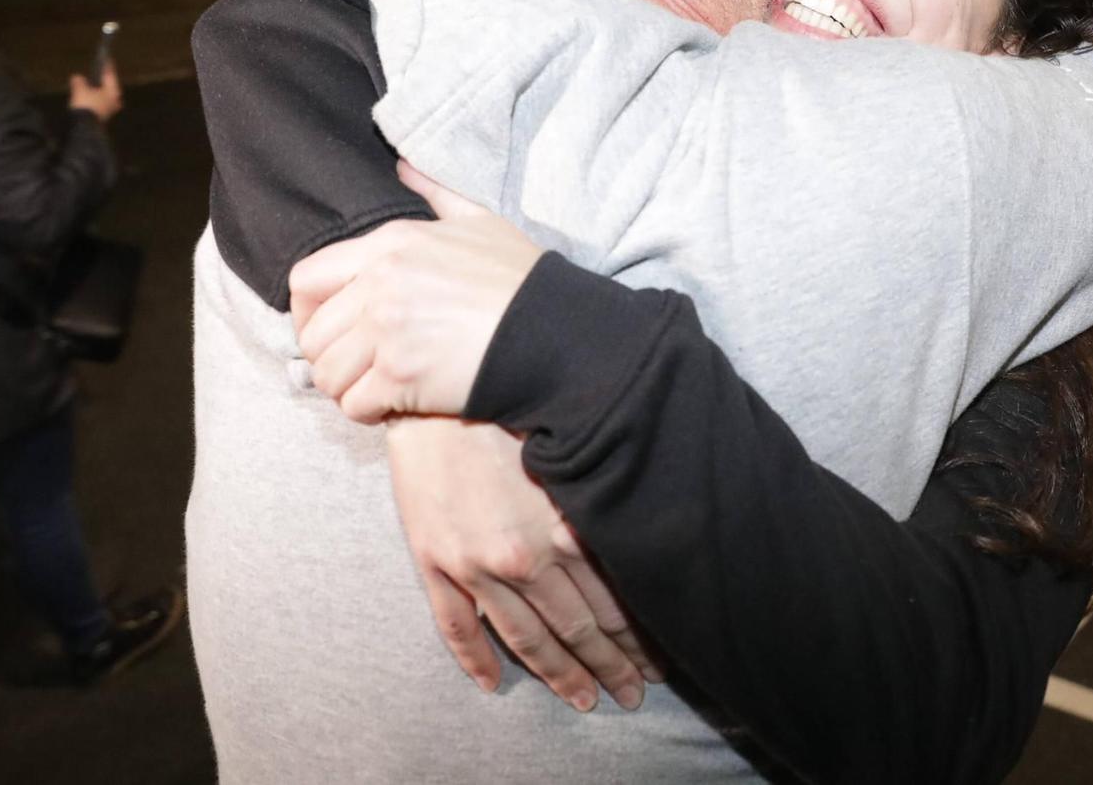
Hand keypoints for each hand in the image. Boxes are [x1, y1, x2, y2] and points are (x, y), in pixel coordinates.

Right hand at [68, 61, 122, 121]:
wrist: (84, 126)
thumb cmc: (86, 104)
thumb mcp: (80, 89)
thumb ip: (79, 81)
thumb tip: (77, 77)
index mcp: (113, 91)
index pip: (110, 74)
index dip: (107, 66)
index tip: (106, 58)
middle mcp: (115, 100)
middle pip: (108, 85)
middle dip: (102, 79)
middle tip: (98, 70)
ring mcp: (110, 109)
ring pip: (104, 95)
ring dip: (97, 89)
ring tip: (89, 82)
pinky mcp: (102, 116)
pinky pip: (99, 102)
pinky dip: (94, 97)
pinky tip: (86, 95)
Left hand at [291, 163, 544, 422]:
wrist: (556, 332)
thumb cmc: (521, 280)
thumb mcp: (480, 221)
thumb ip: (435, 193)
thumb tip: (401, 166)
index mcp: (389, 245)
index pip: (305, 278)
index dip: (307, 312)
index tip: (330, 329)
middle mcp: (380, 285)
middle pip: (313, 335)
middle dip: (329, 358)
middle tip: (358, 369)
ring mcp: (388, 331)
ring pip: (328, 374)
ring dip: (347, 389)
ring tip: (376, 388)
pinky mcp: (402, 376)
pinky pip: (355, 405)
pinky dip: (368, 412)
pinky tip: (394, 405)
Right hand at [386, 416, 660, 710]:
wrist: (435, 392)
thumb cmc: (509, 411)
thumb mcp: (569, 454)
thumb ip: (598, 504)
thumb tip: (640, 543)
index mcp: (564, 529)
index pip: (612, 602)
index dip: (637, 639)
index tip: (658, 663)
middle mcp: (524, 557)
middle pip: (575, 628)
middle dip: (609, 665)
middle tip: (633, 694)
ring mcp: (475, 565)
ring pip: (524, 637)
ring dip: (557, 674)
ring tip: (583, 699)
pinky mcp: (434, 561)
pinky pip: (456, 625)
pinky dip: (475, 659)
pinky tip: (493, 684)